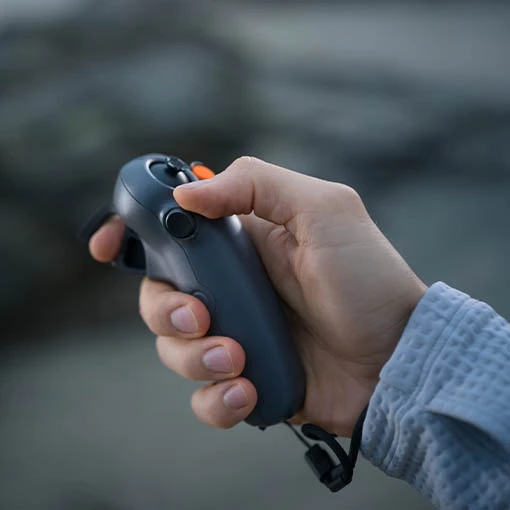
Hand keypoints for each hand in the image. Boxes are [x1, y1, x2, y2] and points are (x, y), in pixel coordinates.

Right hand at [90, 157, 426, 436]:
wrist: (398, 356)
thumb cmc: (367, 278)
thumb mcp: (324, 209)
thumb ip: (257, 185)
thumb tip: (189, 192)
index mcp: (241, 242)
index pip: (171, 232)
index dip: (131, 234)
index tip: (108, 246)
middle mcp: (230, 287)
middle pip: (158, 295)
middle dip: (166, 309)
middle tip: (202, 315)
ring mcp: (235, 334)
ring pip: (173, 348)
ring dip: (194, 356)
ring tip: (238, 357)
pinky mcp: (245, 379)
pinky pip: (204, 396)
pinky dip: (217, 398)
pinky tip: (248, 389)